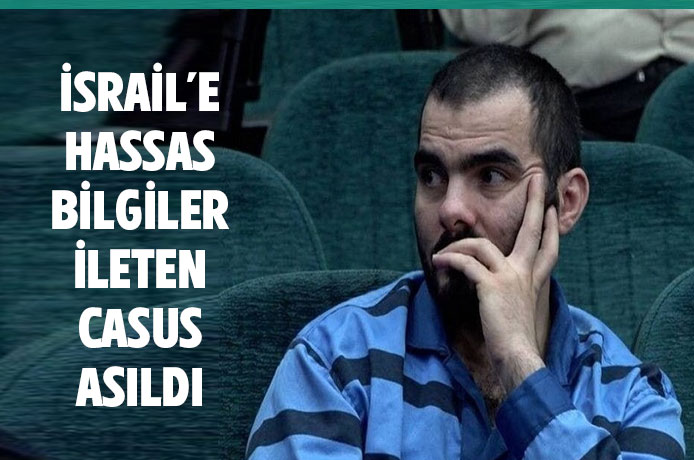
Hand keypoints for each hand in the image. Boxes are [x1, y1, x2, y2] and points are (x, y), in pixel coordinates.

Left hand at [432, 174, 558, 392]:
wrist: (517, 356)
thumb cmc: (513, 339)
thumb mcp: (517, 310)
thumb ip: (511, 293)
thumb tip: (494, 285)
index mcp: (533, 280)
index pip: (547, 247)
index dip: (549, 227)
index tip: (550, 208)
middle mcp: (525, 274)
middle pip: (532, 230)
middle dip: (535, 202)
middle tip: (538, 179)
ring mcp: (510, 277)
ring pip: (482, 245)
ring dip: (458, 246)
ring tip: (441, 253)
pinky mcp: (492, 285)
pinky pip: (466, 262)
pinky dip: (450, 259)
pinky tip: (438, 262)